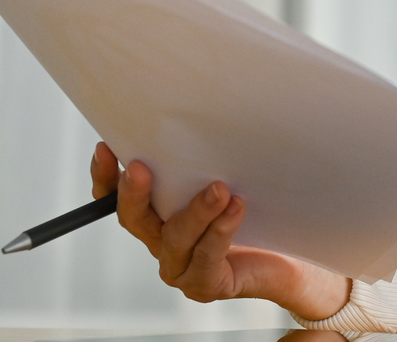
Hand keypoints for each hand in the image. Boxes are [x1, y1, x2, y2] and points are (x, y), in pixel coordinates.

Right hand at [89, 142, 350, 319]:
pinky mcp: (206, 284)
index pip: (115, 198)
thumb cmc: (257, 210)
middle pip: (135, 219)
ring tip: (219, 187)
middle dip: (135, 193)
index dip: (105, 176)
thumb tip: (202, 112)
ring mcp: (181, 267)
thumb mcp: (226, 175)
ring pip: (176, 238)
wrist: (291, 258)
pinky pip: (207, 257)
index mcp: (156, 215)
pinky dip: (220, 231)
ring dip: (195, 211)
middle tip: (140, 167)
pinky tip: (236, 208)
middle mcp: (161, 241)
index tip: (106, 146)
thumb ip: (206, 155)